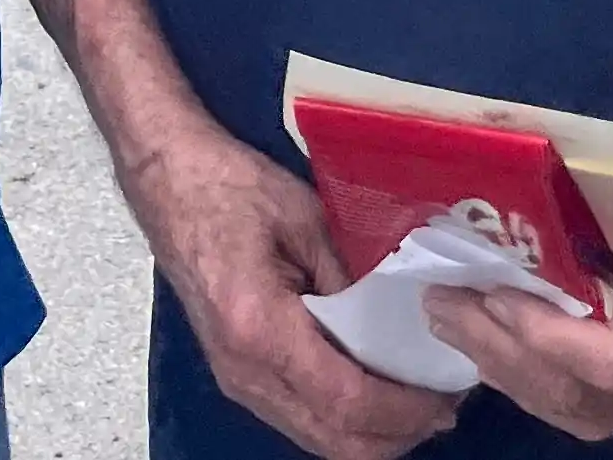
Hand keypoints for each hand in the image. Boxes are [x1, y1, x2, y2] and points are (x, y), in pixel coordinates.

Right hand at [123, 118, 461, 459]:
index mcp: (261, 327)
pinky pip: (297, 416)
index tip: (444, 398)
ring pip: (314, 437)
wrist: (168, 178)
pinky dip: (341, 418)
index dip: (401, 411)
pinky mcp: (234, 371)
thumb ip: (349, 277)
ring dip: (369, 432)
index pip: (345, 401)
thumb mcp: (305, 218)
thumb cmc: (230, 185)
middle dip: (394, 435)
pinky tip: (369, 388)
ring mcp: (235, 377)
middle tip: (441, 408)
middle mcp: (245, 370)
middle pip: (332, 439)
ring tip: (415, 401)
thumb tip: (394, 321)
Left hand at [422, 132, 612, 442]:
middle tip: (445, 305)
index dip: (547, 338)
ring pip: (582, 409)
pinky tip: (494, 333)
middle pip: (587, 400)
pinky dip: (535, 368)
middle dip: (507, 356)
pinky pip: (590, 393)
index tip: (495, 296)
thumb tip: (534, 193)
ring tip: (453, 318)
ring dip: (511, 368)